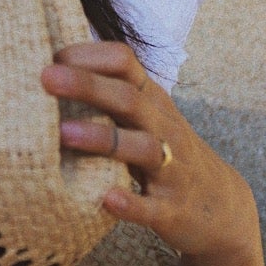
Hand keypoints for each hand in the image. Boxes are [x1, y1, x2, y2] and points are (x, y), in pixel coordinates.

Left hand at [40, 42, 260, 265]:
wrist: (221, 208)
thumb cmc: (166, 152)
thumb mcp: (145, 116)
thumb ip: (108, 94)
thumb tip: (46, 69)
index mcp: (152, 101)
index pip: (125, 63)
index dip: (89, 56)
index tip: (50, 57)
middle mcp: (163, 128)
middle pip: (128, 99)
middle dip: (87, 86)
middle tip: (45, 77)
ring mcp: (171, 169)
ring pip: (142, 147)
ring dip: (102, 139)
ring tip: (63, 133)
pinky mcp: (173, 210)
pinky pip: (152, 206)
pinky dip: (130, 203)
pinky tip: (107, 199)